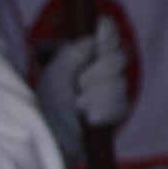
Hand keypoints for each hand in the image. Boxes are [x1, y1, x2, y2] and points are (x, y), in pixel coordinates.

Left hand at [36, 16, 129, 161]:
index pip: (108, 31)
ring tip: (78, 105)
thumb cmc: (47, 103)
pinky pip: (120, 104)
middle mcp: (102, 65)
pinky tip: (89, 118)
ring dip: (95, 96)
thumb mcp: (54, 74)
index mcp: (85, 52)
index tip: (98, 40)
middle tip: (78, 85)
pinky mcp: (118, 109)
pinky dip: (101, 111)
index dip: (107, 35)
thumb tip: (93, 36)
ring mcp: (112, 87)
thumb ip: (73, 53)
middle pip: (119, 57)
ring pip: (119, 82)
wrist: (49, 137)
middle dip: (96, 73)